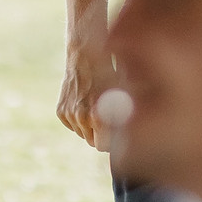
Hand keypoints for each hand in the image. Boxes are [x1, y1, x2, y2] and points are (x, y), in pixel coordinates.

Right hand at [57, 35, 119, 150]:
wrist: (86, 54)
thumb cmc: (112, 72)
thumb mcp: (127, 93)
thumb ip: (130, 116)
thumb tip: (140, 134)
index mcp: (100, 117)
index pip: (106, 146)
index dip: (114, 139)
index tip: (120, 131)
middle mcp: (82, 118)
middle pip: (93, 143)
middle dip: (101, 134)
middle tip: (109, 119)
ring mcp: (70, 115)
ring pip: (83, 133)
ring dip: (90, 125)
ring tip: (98, 104)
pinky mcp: (61, 110)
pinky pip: (72, 124)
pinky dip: (78, 118)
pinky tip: (86, 101)